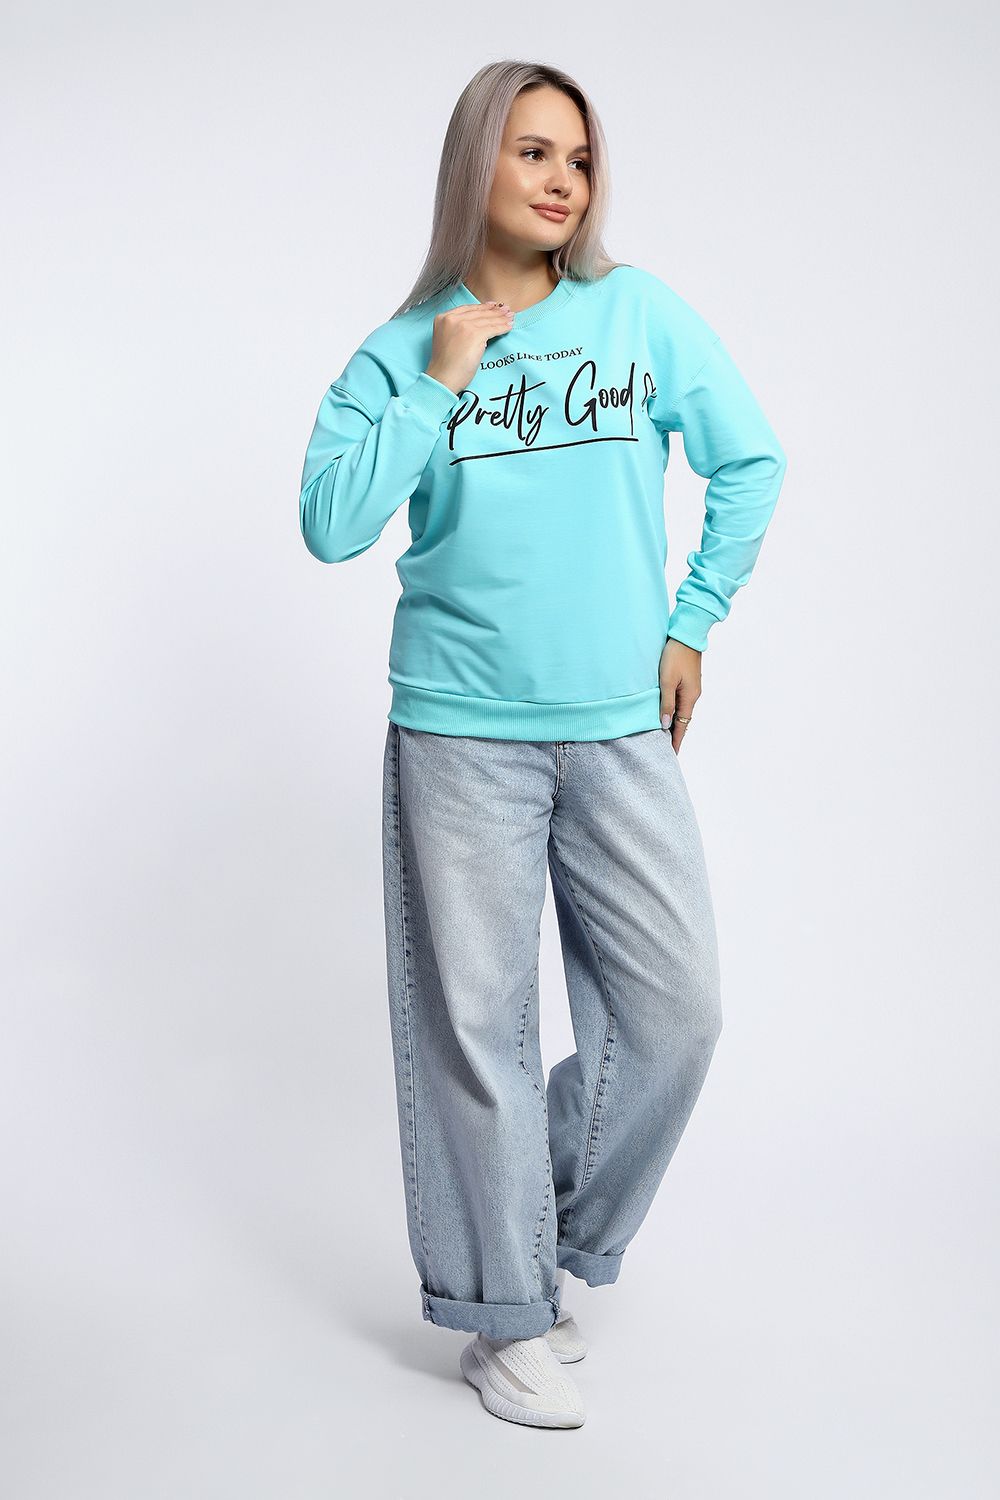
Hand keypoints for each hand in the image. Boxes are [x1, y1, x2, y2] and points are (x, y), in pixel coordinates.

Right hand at [425, 299, 514, 394]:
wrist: (443, 377)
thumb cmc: (445, 364)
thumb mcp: (447, 338)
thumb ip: (457, 328)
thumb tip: (478, 324)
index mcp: (443, 318)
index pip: (467, 309)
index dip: (482, 307)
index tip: (493, 306)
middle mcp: (452, 318)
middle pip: (478, 313)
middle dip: (494, 311)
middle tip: (506, 310)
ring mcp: (463, 325)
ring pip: (487, 320)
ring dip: (501, 319)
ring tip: (510, 318)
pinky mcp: (474, 334)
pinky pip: (493, 329)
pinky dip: (502, 328)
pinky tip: (508, 327)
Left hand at [659, 636, 701, 753]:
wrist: (686, 634)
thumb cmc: (675, 655)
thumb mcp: (667, 680)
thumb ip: (666, 703)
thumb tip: (664, 724)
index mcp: (690, 697)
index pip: (682, 726)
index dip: (676, 741)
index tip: (671, 755)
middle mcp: (693, 695)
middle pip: (683, 720)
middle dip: (675, 734)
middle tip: (665, 748)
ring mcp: (691, 687)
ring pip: (681, 710)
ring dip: (673, 722)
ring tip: (663, 734)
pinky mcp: (687, 680)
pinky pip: (680, 700)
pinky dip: (673, 710)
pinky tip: (666, 712)